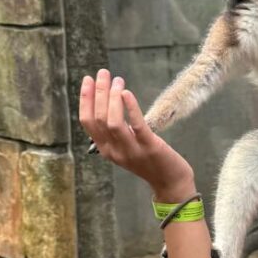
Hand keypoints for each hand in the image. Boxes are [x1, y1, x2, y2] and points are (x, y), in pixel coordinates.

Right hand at [79, 69, 194, 198]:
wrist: (171, 183)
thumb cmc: (150, 162)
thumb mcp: (126, 149)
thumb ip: (115, 133)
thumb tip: (109, 105)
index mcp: (106, 150)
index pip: (87, 122)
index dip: (85, 99)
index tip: (88, 80)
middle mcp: (114, 151)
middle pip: (98, 118)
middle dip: (98, 92)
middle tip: (103, 73)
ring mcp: (131, 150)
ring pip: (113, 122)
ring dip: (112, 98)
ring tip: (117, 80)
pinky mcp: (150, 147)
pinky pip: (136, 126)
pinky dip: (130, 108)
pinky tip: (127, 93)